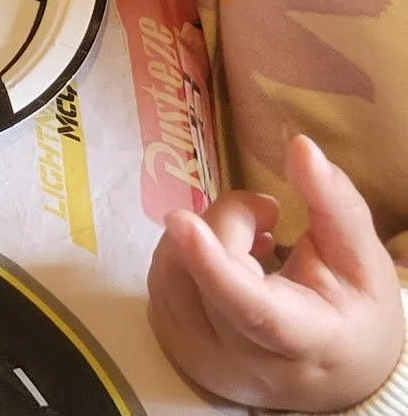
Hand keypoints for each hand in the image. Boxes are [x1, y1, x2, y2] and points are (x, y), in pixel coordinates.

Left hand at [148, 136, 405, 410]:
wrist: (341, 375)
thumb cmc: (352, 311)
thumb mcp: (361, 260)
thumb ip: (333, 203)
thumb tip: (302, 147)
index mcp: (305, 341)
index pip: (251, 309)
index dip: (213, 265)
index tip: (181, 221)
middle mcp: (246, 361)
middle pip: (205, 271)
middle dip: (229, 223)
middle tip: (268, 215)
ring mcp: (204, 358)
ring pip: (173, 268)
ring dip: (205, 234)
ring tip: (253, 240)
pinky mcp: (176, 344)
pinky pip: (162, 278)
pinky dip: (186, 253)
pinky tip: (226, 258)